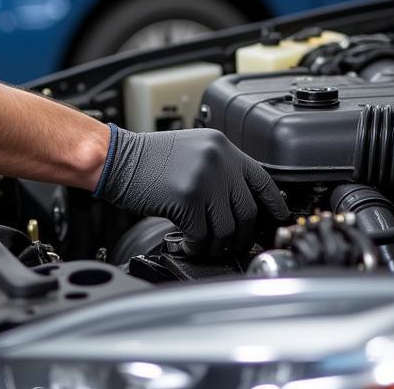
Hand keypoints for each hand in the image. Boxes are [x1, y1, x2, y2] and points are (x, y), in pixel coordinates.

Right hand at [93, 124, 288, 255]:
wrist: (118, 158)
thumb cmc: (151, 159)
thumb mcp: (194, 152)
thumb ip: (222, 170)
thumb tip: (243, 205)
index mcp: (222, 147)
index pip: (263, 180)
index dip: (274, 207)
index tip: (276, 223)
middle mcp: (218, 159)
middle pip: (248, 211)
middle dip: (240, 235)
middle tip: (228, 243)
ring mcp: (204, 178)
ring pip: (228, 229)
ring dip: (216, 244)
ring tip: (202, 243)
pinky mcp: (187, 198)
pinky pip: (203, 236)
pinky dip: (196, 246)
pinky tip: (186, 241)